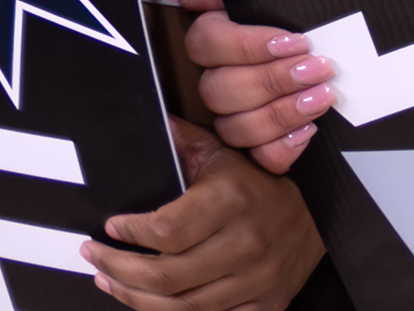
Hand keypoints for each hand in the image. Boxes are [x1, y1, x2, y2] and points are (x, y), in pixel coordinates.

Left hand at [84, 119, 326, 310]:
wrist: (318, 219)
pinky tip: (146, 302)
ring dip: (132, 297)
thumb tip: (153, 121)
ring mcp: (254, 281)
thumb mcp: (228, 155)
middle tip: (94, 256)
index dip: (129, 233)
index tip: (111, 227)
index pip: (165, 231)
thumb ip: (187, 142)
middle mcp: (244, 243)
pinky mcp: (261, 306)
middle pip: (164, 276)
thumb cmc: (263, 186)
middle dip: (117, 268)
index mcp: (232, 201)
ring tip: (109, 279)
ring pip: (178, 307)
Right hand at [175, 0, 332, 172]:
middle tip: (316, 68)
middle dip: (274, 80)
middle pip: (220, 90)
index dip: (247, 45)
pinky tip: (308, 129)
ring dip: (283, 113)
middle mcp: (220, 82)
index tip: (291, 40)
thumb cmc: (301, 20)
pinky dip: (283, 148)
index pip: (205, 44)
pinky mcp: (262, 145)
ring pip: (236, 127)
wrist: (339, 47)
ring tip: (321, 95)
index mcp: (217, 42)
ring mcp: (238, 117)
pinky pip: (261, 158)